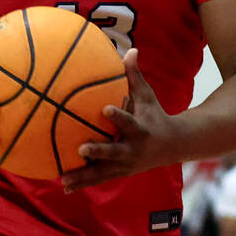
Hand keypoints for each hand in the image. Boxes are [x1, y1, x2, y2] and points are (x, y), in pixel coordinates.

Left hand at [60, 48, 176, 191]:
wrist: (172, 145)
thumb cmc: (154, 114)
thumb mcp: (147, 96)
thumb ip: (135, 75)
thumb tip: (130, 49)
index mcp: (140, 129)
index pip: (128, 122)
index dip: (118, 116)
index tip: (105, 108)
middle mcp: (133, 150)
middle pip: (114, 152)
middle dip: (99, 151)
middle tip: (81, 148)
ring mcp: (125, 165)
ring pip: (103, 172)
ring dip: (84, 175)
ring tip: (63, 178)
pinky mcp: (119, 173)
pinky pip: (99, 179)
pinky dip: (83, 184)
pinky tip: (65, 186)